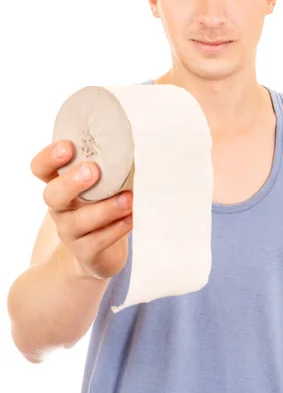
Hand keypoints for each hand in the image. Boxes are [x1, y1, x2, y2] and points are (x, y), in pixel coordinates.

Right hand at [30, 140, 132, 278]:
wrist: (99, 252)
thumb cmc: (103, 204)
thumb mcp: (102, 183)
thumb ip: (109, 164)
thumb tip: (130, 140)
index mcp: (59, 184)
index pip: (41, 168)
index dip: (49, 157)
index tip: (68, 146)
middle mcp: (60, 208)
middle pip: (52, 195)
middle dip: (71, 182)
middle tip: (93, 170)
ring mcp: (70, 232)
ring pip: (79, 222)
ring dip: (105, 208)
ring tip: (128, 199)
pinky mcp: (86, 252)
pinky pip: (98, 242)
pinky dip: (116, 229)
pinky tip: (130, 219)